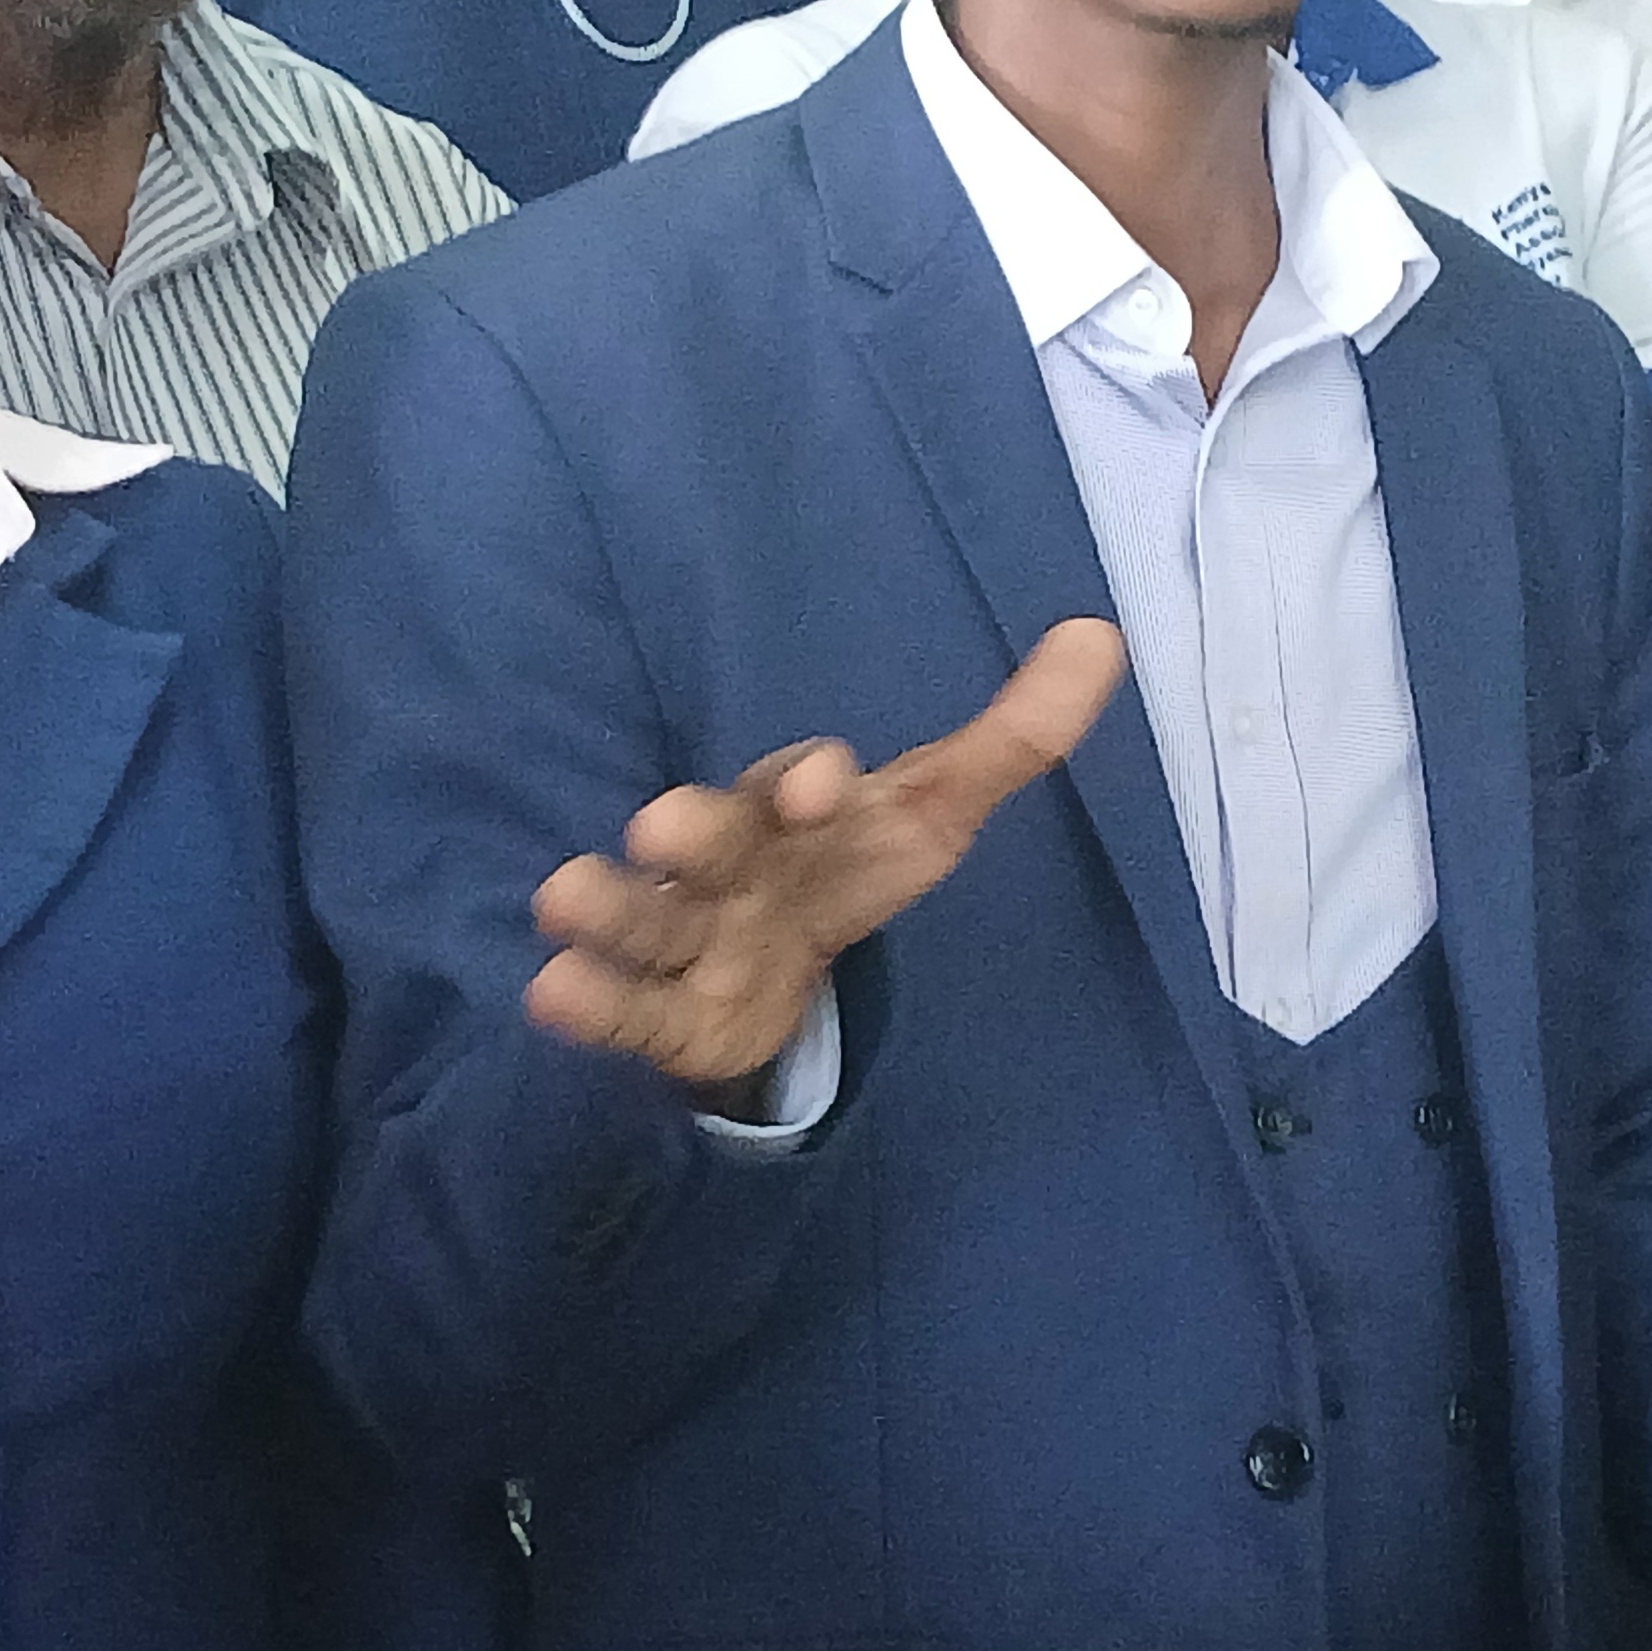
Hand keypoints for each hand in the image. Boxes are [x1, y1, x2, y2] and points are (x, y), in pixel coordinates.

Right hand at [525, 621, 1127, 1090]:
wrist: (776, 967)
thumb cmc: (848, 867)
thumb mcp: (937, 810)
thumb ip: (1013, 739)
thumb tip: (1101, 636)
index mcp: (801, 810)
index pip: (805, 786)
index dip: (812, 782)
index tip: (822, 788)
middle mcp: (736, 860)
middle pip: (713, 843)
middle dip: (691, 834)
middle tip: (658, 827)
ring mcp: (693, 934)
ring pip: (650, 919)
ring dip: (609, 908)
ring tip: (561, 898)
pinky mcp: (669, 1015)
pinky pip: (630, 1009)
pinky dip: (594, 1002)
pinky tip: (550, 990)